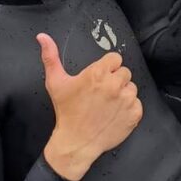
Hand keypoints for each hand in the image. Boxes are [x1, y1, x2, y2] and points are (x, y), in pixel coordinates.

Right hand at [38, 34, 142, 180]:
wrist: (75, 144)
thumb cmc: (66, 112)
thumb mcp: (56, 83)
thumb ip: (50, 57)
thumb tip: (42, 36)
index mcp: (98, 73)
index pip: (115, 59)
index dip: (107, 68)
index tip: (99, 79)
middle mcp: (114, 84)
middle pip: (124, 72)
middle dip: (115, 80)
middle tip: (102, 93)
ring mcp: (126, 100)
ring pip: (131, 88)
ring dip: (123, 94)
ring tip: (108, 105)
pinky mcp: (134, 114)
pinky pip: (137, 104)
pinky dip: (129, 109)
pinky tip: (115, 114)